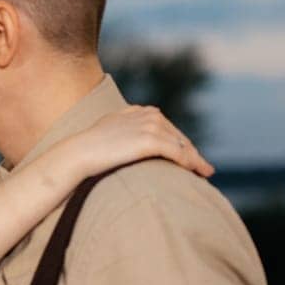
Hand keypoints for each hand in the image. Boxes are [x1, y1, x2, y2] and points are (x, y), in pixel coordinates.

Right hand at [54, 105, 214, 181]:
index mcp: (142, 111)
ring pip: (183, 145)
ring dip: (196, 160)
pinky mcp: (151, 140)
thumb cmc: (89, 147)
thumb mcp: (110, 129)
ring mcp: (152, 126)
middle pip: (179, 136)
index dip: (181, 143)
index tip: (190, 157)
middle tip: (204, 168)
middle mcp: (150, 115)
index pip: (168, 129)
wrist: (79, 153)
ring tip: (205, 173)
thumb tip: (130, 139)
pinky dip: (191, 163)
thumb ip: (125, 128)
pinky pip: (179, 153)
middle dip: (192, 152)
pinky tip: (198, 172)